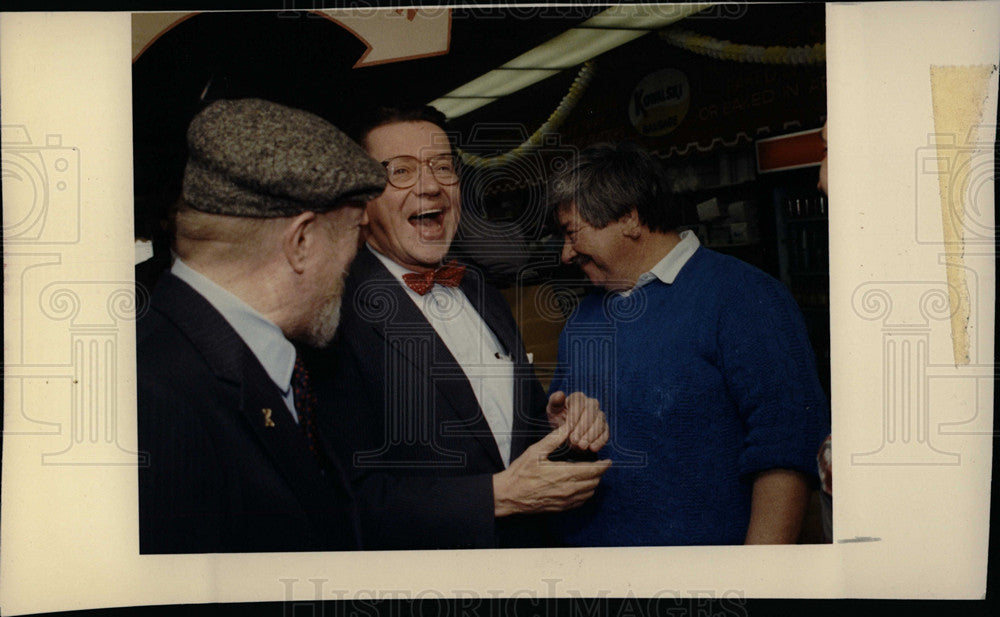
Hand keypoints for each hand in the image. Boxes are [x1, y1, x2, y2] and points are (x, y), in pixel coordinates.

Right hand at [493, 423, 611, 516]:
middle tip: (600, 464)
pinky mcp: (562, 508)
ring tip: (592, 473)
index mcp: (564, 474)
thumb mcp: (536, 451)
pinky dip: (586, 493)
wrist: (509, 496)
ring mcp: (566, 501)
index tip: (608, 460)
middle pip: (595, 482)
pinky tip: (582, 486)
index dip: (603, 465)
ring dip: (594, 483)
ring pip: (590, 492)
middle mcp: (569, 489)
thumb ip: (554, 439)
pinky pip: (581, 501)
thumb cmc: (521, 473)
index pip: (593, 470)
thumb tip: (568, 426)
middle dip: (600, 473)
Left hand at [546, 391, 608, 452]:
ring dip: (590, 436)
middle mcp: (592, 404)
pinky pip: (605, 433)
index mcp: (578, 397)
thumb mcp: (553, 411)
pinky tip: (592, 448)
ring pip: (599, 423)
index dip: (574, 416)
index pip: (579, 404)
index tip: (568, 428)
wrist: (566, 433)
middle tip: (574, 440)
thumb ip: (555, 402)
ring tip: (581, 445)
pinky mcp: (605, 428)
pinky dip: (600, 441)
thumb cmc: (558, 419)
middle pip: (591, 413)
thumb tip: (559, 394)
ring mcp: (600, 416)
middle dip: (582, 428)